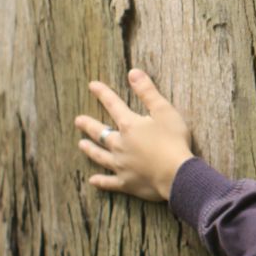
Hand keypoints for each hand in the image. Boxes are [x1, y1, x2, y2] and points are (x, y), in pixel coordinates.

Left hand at [75, 69, 193, 201]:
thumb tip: (133, 72)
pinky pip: (109, 182)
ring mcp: (121, 165)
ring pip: (100, 156)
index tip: (92, 85)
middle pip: (101, 132)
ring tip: (80, 145)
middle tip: (78, 120)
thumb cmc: (174, 140)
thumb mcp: (164, 111)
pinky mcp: (126, 182)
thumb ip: (148, 92)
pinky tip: (93, 180)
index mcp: (130, 126)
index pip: (114, 105)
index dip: (103, 94)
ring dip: (90, 150)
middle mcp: (120, 145)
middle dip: (89, 125)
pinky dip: (101, 181)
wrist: (177, 174)